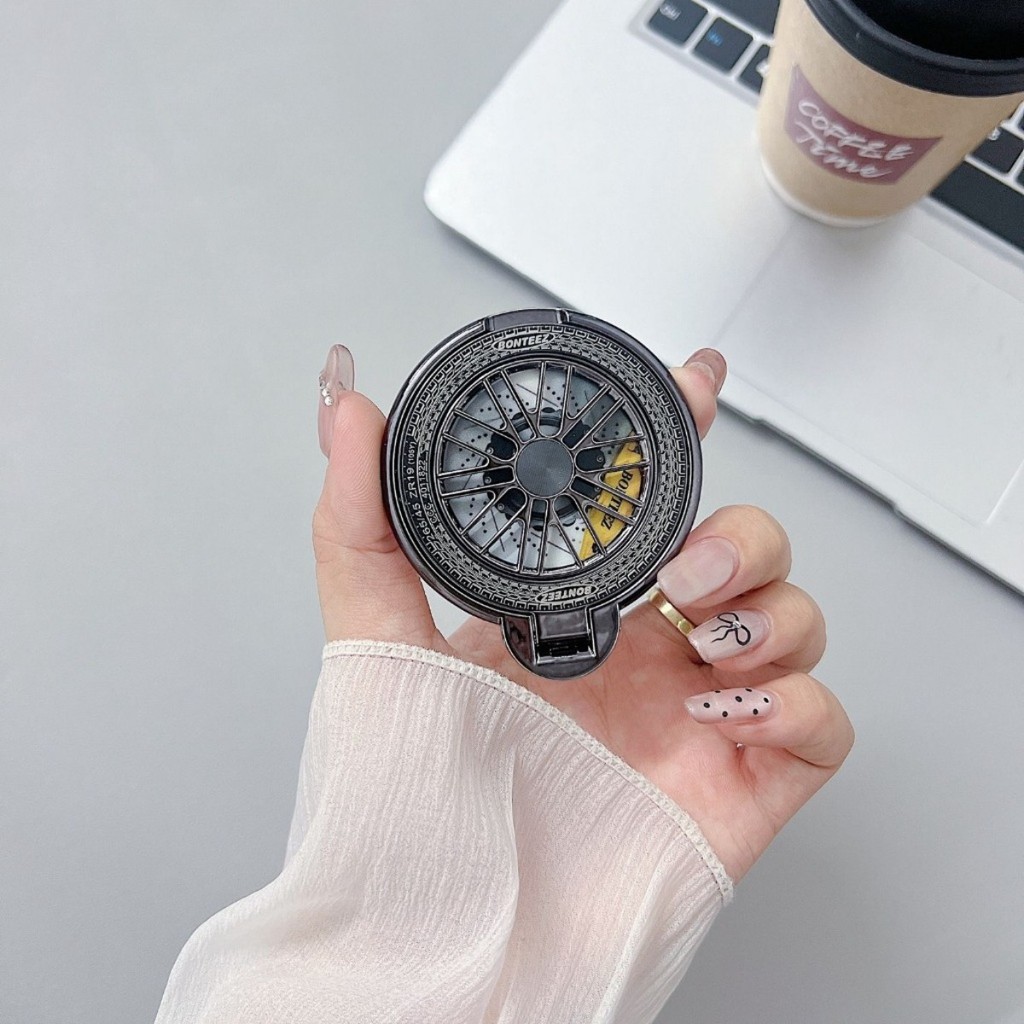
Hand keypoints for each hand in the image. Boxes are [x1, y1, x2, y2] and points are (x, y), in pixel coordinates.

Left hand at [313, 344, 853, 881]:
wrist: (442, 936)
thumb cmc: (409, 800)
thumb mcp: (374, 638)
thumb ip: (358, 519)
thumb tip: (343, 408)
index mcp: (573, 613)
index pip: (650, 505)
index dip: (681, 438)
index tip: (689, 381)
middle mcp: (638, 655)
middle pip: (739, 551)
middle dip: (734, 532)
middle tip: (677, 566)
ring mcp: (694, 714)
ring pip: (792, 619)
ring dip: (770, 605)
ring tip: (696, 632)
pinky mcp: (740, 783)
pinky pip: (820, 724)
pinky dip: (799, 699)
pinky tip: (730, 705)